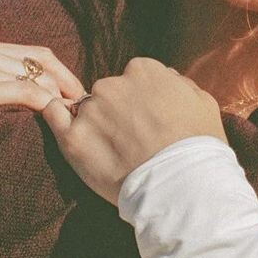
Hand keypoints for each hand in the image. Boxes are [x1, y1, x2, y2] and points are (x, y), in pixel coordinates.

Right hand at [0, 13, 85, 142]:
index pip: (35, 52)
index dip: (62, 72)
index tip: (76, 92)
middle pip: (43, 62)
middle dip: (71, 85)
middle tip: (90, 107)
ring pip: (36, 77)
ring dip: (63, 97)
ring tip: (81, 119)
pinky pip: (20, 93)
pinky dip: (44, 103)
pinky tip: (57, 117)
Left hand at [42, 56, 225, 203]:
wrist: (184, 187)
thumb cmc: (199, 147)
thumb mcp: (203, 102)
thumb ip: (179, 84)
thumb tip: (167, 79)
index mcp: (144, 70)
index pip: (133, 76)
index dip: (139, 100)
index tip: (146, 119)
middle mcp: (113, 84)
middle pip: (108, 92)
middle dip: (117, 111)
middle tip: (131, 139)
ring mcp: (91, 110)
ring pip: (86, 108)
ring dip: (95, 124)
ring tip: (113, 153)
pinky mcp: (72, 139)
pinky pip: (54, 116)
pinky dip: (58, 121)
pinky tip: (73, 135)